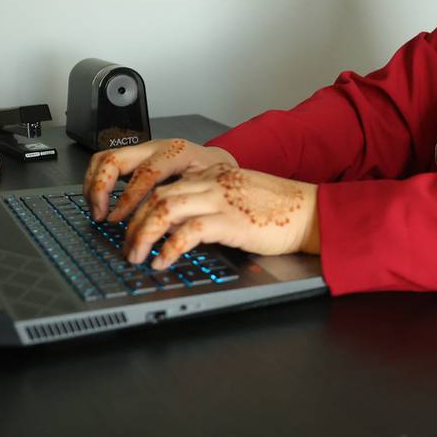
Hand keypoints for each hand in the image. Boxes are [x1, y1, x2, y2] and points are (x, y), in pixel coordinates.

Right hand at [81, 138, 237, 221]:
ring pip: (104, 158)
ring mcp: (142, 150)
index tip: (118, 218)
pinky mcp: (133, 157)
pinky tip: (99, 200)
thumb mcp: (205, 190)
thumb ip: (183, 206)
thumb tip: (163, 230)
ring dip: (94, 185)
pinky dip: (96, 182)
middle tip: (101, 214)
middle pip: (115, 158)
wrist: (215, 163)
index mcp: (176, 153)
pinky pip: (105, 163)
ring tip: (96, 209)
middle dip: (101, 188)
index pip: (145, 173)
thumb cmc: (213, 177)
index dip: (129, 198)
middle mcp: (155, 147)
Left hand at [120, 163, 320, 268]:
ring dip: (143, 235)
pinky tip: (163, 262)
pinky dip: (169, 249)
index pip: (161, 184)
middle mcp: (211, 183)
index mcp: (211, 174)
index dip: (138, 207)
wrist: (309, 211)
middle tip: (127, 247)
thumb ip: (206, 205)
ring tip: (136, 256)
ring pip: (164, 210)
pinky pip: (188, 232)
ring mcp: (220, 200)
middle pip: (155, 196)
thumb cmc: (277, 209)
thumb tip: (175, 226)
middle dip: (133, 224)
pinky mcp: (231, 221)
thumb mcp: (235, 198)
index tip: (129, 228)